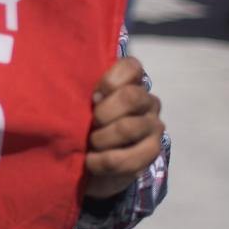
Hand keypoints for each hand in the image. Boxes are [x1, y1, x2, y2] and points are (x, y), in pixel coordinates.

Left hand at [84, 57, 164, 198]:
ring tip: (89, 144)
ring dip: (101, 139)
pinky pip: (128, 158)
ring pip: (128, 127)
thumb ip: (82, 90)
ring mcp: (153, 126)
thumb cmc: (83, 123)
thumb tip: (75, 89)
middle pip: (131, 97)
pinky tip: (91, 161)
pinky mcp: (151, 153)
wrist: (90, 160)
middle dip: (103, 112)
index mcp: (131, 82)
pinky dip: (103, 161)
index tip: (93, 97)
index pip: (132, 67)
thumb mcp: (80, 102)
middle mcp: (147, 101)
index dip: (109, 81)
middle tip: (91, 123)